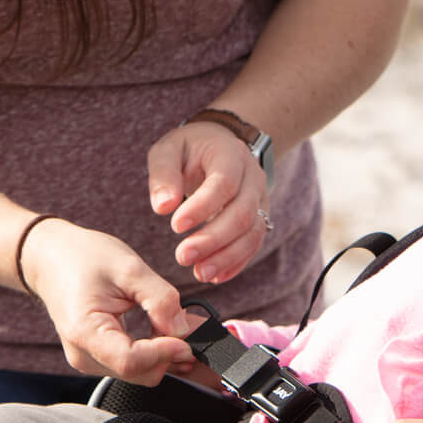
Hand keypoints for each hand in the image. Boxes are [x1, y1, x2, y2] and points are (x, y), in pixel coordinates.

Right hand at [19, 218, 191, 382]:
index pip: (131, 360)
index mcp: (85, 331)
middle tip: (202, 331)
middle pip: (140, 372)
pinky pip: (135, 365)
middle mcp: (84, 355)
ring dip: (168, 354)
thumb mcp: (128, 267)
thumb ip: (160, 299)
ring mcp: (90, 360)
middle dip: (173, 354)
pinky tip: (170, 333)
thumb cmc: (84, 258)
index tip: (190, 337)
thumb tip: (185, 330)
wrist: (52, 259)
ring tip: (187, 327)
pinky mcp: (99, 359)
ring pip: (141, 372)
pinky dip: (157, 352)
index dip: (165, 352)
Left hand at [146, 120, 269, 284]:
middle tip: (182, 257)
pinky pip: (254, 244)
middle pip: (242, 213)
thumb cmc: (189, 150)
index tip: (175, 226)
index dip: (202, 207)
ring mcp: (260, 199)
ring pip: (253, 233)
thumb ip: (163, 175)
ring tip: (198, 273)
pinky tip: (214, 276)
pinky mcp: (259, 218)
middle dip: (213, 239)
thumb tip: (162, 207)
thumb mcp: (169, 150)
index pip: (224, 183)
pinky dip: (235, 263)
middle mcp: (252, 178)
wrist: (220, 146)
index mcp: (230, 155)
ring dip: (226, 257)